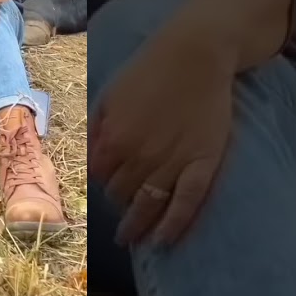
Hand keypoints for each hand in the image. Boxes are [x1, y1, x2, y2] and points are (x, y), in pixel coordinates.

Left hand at [89, 12, 235, 246]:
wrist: (195, 54)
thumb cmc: (150, 70)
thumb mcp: (110, 96)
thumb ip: (99, 129)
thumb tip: (93, 158)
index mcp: (114, 139)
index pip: (99, 176)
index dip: (103, 181)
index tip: (109, 184)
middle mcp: (139, 157)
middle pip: (121, 194)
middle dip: (119, 201)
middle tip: (125, 207)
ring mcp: (171, 163)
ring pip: (148, 205)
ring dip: (138, 224)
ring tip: (135, 238)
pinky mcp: (202, 164)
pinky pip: (185, 204)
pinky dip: (173, 226)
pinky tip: (164, 240)